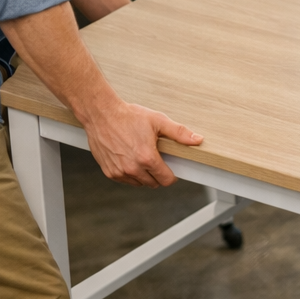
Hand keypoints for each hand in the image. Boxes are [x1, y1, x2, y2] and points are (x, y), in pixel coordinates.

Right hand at [83, 101, 202, 187]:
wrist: (102, 115)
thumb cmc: (129, 116)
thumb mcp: (158, 121)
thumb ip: (179, 133)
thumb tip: (198, 140)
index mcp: (147, 158)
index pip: (166, 180)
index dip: (171, 176)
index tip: (171, 169)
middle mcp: (132, 168)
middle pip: (153, 183)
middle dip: (158, 174)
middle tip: (157, 159)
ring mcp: (119, 172)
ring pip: (139, 183)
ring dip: (144, 175)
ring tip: (143, 157)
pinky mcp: (109, 172)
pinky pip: (125, 180)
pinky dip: (131, 174)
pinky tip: (131, 159)